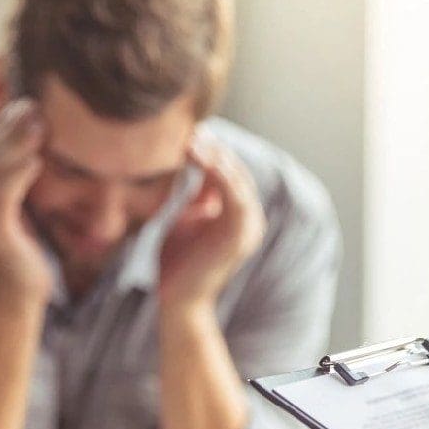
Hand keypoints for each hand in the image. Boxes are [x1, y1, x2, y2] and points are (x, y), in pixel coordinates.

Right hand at [0, 99, 51, 307]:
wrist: (17, 293)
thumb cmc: (21, 246)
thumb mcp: (16, 203)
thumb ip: (13, 176)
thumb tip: (26, 141)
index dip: (4, 120)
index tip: (30, 101)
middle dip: (11, 124)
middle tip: (37, 103)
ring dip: (18, 143)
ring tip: (40, 123)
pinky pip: (3, 195)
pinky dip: (19, 175)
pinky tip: (37, 160)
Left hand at [157, 137, 265, 308]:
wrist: (178, 300)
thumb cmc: (178, 262)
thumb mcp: (187, 219)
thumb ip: (196, 196)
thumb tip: (196, 165)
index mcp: (238, 216)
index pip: (230, 174)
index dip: (211, 152)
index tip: (187, 132)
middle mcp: (250, 219)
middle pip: (236, 172)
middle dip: (214, 149)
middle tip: (189, 128)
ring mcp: (249, 228)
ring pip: (238, 180)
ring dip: (216, 157)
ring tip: (193, 139)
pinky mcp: (240, 235)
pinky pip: (235, 195)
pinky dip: (219, 173)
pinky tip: (200, 157)